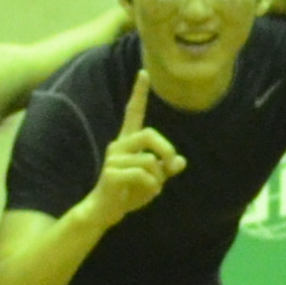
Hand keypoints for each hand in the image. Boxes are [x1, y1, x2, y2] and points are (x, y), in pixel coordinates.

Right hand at [88, 68, 186, 225]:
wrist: (105, 211)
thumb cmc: (128, 193)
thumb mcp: (152, 180)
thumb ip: (165, 169)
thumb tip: (181, 162)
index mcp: (128, 142)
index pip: (133, 112)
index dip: (139, 93)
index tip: (144, 73)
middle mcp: (119, 146)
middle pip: (149, 134)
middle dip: (166, 149)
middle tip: (171, 166)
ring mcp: (113, 159)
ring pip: (149, 161)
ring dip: (158, 178)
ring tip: (151, 188)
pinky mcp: (111, 174)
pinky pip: (142, 175)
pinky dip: (151, 187)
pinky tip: (145, 194)